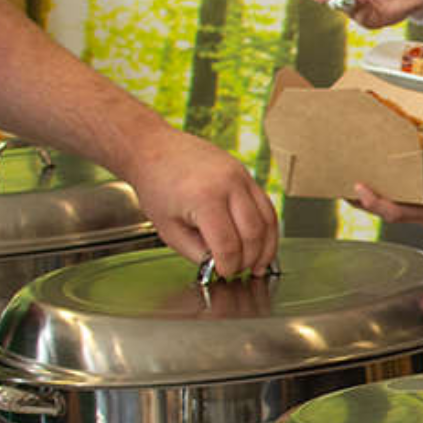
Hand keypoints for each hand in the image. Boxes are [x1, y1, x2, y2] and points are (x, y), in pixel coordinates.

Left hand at [117, 128, 277, 276]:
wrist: (154, 149)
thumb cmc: (156, 185)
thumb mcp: (168, 229)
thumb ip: (196, 251)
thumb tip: (219, 264)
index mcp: (204, 198)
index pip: (228, 245)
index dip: (229, 266)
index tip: (225, 274)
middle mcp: (228, 184)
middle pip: (253, 234)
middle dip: (249, 259)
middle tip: (241, 271)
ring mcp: (240, 176)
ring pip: (267, 220)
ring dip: (266, 246)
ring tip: (258, 264)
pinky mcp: (245, 174)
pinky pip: (265, 205)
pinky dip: (267, 228)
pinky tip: (261, 243)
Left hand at [352, 138, 422, 227]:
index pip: (396, 213)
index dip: (375, 202)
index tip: (358, 188)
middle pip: (388, 212)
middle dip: (364, 202)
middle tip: (342, 186)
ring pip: (395, 207)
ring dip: (375, 197)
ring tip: (355, 182)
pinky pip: (405, 200)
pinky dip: (392, 191)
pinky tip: (386, 177)